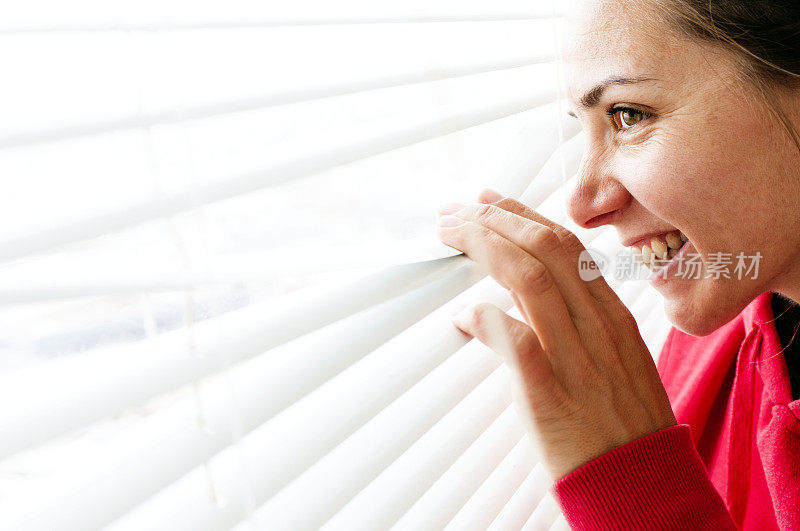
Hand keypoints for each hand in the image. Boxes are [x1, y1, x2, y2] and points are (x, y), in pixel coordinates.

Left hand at [435, 189, 676, 480]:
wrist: (642, 484)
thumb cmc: (623, 424)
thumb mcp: (616, 359)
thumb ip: (578, 322)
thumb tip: (522, 296)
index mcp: (613, 316)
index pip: (568, 246)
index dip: (524, 216)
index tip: (491, 200)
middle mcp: (597, 327)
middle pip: (545, 250)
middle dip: (496, 220)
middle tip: (458, 210)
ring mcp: (576, 358)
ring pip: (529, 280)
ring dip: (484, 249)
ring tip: (451, 236)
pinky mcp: (549, 393)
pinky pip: (515, 340)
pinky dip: (483, 317)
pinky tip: (460, 316)